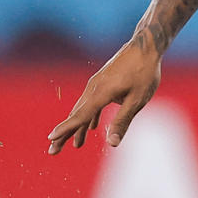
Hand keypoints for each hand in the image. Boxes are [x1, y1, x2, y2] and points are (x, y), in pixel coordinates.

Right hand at [48, 39, 162, 153]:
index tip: (51, 139)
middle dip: (65, 134)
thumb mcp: (137, 100)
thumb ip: (122, 121)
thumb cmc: (144, 73)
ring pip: (83, 109)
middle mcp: (94, 88)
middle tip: (53, 151)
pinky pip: (92, 102)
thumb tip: (111, 143)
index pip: (81, 115)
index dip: (66, 129)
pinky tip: (91, 127)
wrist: (145, 46)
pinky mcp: (102, 82)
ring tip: (74, 145)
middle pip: (77, 115)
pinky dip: (89, 116)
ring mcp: (97, 84)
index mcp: (102, 93)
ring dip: (77, 127)